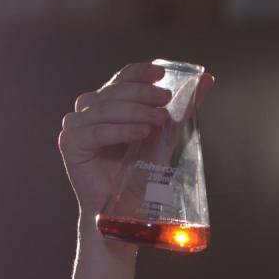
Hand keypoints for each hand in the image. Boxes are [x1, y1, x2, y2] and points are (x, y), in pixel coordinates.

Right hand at [59, 62, 214, 214]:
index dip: (140, 72)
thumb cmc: (143, 170)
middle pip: (114, 91)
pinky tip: (142, 132)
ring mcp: (75, 126)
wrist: (128, 207)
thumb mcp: (166, 133)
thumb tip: (208, 79)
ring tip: (160, 119)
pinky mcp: (70, 144)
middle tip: (165, 99)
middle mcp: (88, 110)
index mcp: (107, 102)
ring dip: (136, 111)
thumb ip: (183, 107)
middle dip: (142, 93)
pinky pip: (97, 131)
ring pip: (106, 108)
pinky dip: (121, 130)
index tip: (161, 74)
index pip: (121, 78)